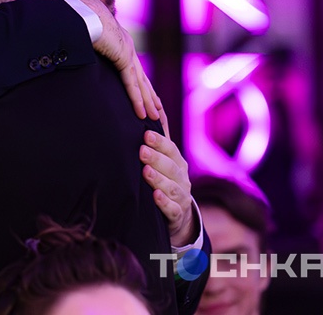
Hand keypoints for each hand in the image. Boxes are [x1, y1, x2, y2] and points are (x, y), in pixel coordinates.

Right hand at [58, 0, 165, 123]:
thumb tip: (71, 54)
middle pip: (142, 79)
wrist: (78, 7)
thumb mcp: (83, 38)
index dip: (141, 86)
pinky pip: (131, 82)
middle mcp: (126, 47)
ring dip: (149, 103)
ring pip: (141, 84)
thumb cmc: (76, 19)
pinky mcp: (122, 55)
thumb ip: (83, 48)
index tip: (147, 99)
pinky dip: (137, 98)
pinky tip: (142, 113)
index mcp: (118, 42)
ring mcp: (126, 51)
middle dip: (151, 98)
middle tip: (159, 114)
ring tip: (156, 119)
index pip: (133, 70)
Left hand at [140, 129, 196, 246]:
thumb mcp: (165, 160)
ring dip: (158, 178)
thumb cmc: (166, 180)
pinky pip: (172, 209)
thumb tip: (154, 107)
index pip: (171, 150)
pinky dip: (164, 202)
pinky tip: (155, 196)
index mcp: (177, 162)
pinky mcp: (177, 215)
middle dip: (156, 158)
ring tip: (145, 172)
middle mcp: (182, 178)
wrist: (179, 216)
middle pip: (171, 166)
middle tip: (141, 150)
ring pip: (171, 187)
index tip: (145, 134)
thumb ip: (160, 138)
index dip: (160, 142)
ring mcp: (181, 197)